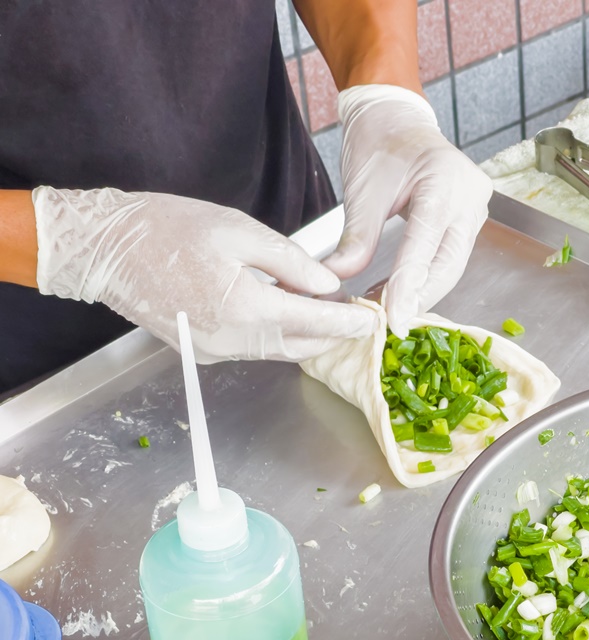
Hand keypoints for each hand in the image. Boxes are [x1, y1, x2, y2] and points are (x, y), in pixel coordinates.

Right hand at [32, 188, 375, 362]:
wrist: (104, 248)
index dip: (350, 322)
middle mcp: (232, 339)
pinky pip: (254, 349)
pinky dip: (277, 335)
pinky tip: (285, 311)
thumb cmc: (164, 228)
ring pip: (279, 351)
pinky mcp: (202, 352)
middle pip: (302, 345)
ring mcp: (214, 351)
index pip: (315, 323)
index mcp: (245, 307)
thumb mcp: (239, 229)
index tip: (374, 319)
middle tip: (355, 309)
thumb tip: (328, 285)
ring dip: (306, 335)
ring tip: (325, 307)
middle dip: (333, 332)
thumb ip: (291, 261)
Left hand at [322, 85, 492, 329]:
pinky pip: (451, 255)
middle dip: (417, 296)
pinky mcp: (471, 218)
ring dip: (421, 290)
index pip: (426, 245)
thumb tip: (338, 280)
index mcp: (444, 180)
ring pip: (452, 264)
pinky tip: (401, 290)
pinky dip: (427, 276)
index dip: (408, 286)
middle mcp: (470, 196)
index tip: (392, 319)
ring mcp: (476, 208)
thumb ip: (356, 238)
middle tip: (387, 321)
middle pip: (447, 263)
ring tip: (387, 307)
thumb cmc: (378, 144)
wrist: (395, 118)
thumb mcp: (362, 191)